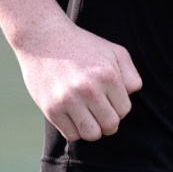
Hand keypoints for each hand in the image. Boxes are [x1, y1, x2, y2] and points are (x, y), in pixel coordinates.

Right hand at [16, 22, 142, 140]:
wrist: (41, 37)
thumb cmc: (82, 45)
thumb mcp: (113, 51)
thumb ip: (130, 75)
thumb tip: (131, 97)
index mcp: (108, 75)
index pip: (124, 110)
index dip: (117, 107)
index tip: (107, 98)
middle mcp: (89, 89)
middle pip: (110, 126)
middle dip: (107, 121)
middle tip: (98, 110)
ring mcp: (68, 100)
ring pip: (92, 135)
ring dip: (92, 129)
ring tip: (87, 115)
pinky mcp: (51, 109)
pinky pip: (71, 135)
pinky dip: (74, 129)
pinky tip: (71, 114)